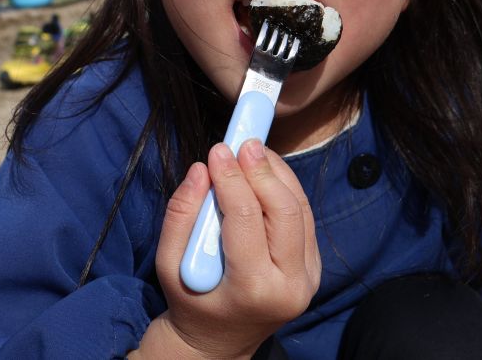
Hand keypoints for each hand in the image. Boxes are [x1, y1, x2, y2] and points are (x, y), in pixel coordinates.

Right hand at [136, 140, 319, 357]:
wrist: (219, 341)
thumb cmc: (190, 300)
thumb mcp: (168, 264)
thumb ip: (180, 216)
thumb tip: (201, 170)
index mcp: (251, 289)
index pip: (247, 219)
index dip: (232, 178)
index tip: (217, 149)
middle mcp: (290, 286)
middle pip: (285, 210)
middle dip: (263, 170)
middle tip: (241, 142)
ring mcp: (308, 279)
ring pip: (301, 209)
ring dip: (278, 174)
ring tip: (252, 150)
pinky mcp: (313, 268)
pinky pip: (304, 218)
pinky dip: (285, 189)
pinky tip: (264, 172)